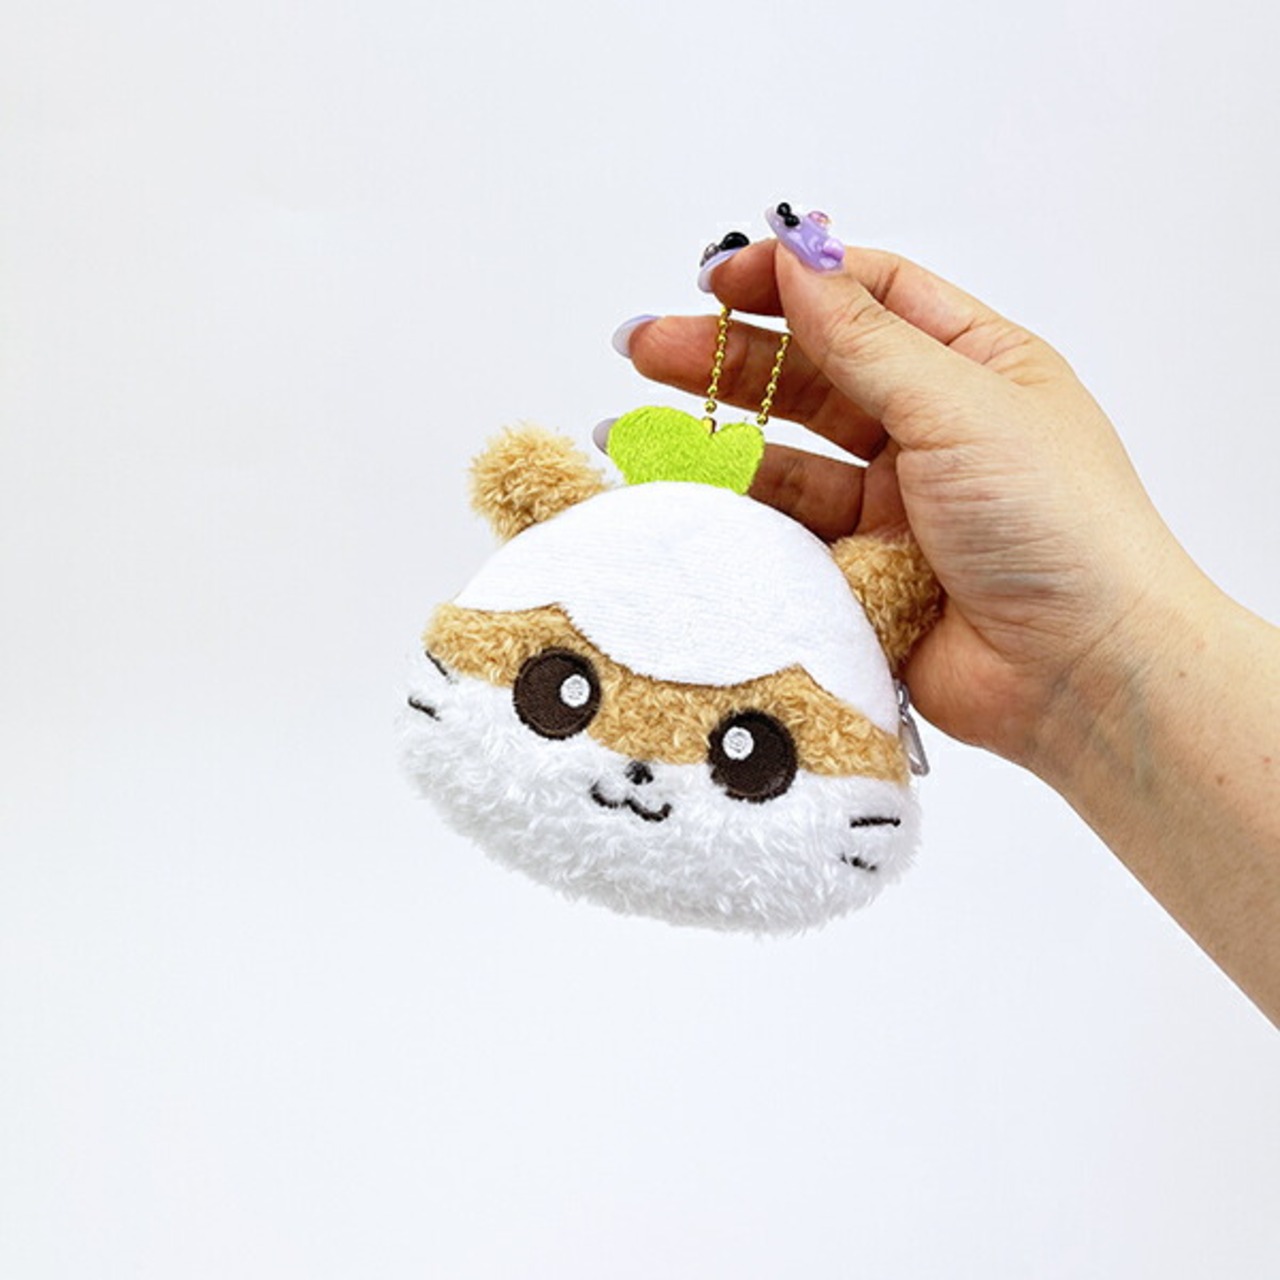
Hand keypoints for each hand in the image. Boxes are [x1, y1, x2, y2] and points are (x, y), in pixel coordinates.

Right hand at [625, 239, 1206, 769]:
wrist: (1081, 671)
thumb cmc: (1058, 525)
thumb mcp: (960, 405)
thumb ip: (865, 339)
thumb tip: (798, 260)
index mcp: (975, 367)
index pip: (869, 297)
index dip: (792, 281)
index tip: (719, 280)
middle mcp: (932, 429)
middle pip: (812, 374)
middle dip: (730, 357)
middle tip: (649, 347)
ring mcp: (896, 504)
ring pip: (789, 456)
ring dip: (720, 438)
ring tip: (640, 428)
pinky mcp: (864, 572)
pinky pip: (790, 531)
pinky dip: (741, 512)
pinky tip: (690, 494)